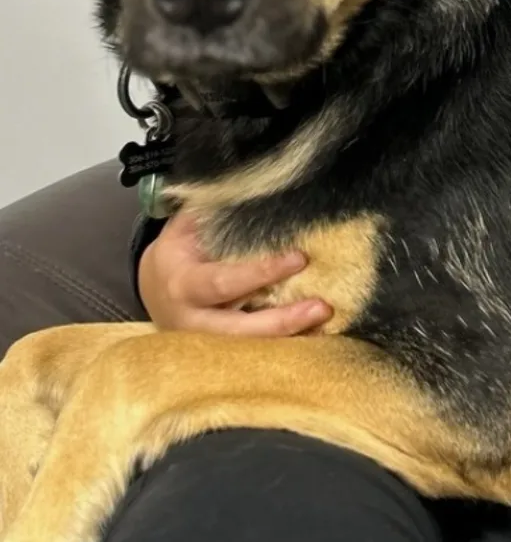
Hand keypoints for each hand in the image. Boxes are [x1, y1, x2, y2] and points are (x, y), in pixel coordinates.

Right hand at [138, 211, 331, 336]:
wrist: (153, 288)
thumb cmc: (179, 251)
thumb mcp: (186, 228)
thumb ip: (215, 211)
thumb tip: (256, 188)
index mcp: (182, 283)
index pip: (223, 282)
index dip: (260, 272)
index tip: (298, 258)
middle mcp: (192, 320)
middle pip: (238, 329)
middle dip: (281, 321)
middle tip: (321, 307)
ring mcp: (206, 342)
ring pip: (249, 347)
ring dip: (289, 338)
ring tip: (325, 322)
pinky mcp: (222, 352)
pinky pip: (255, 352)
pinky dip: (286, 344)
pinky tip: (316, 334)